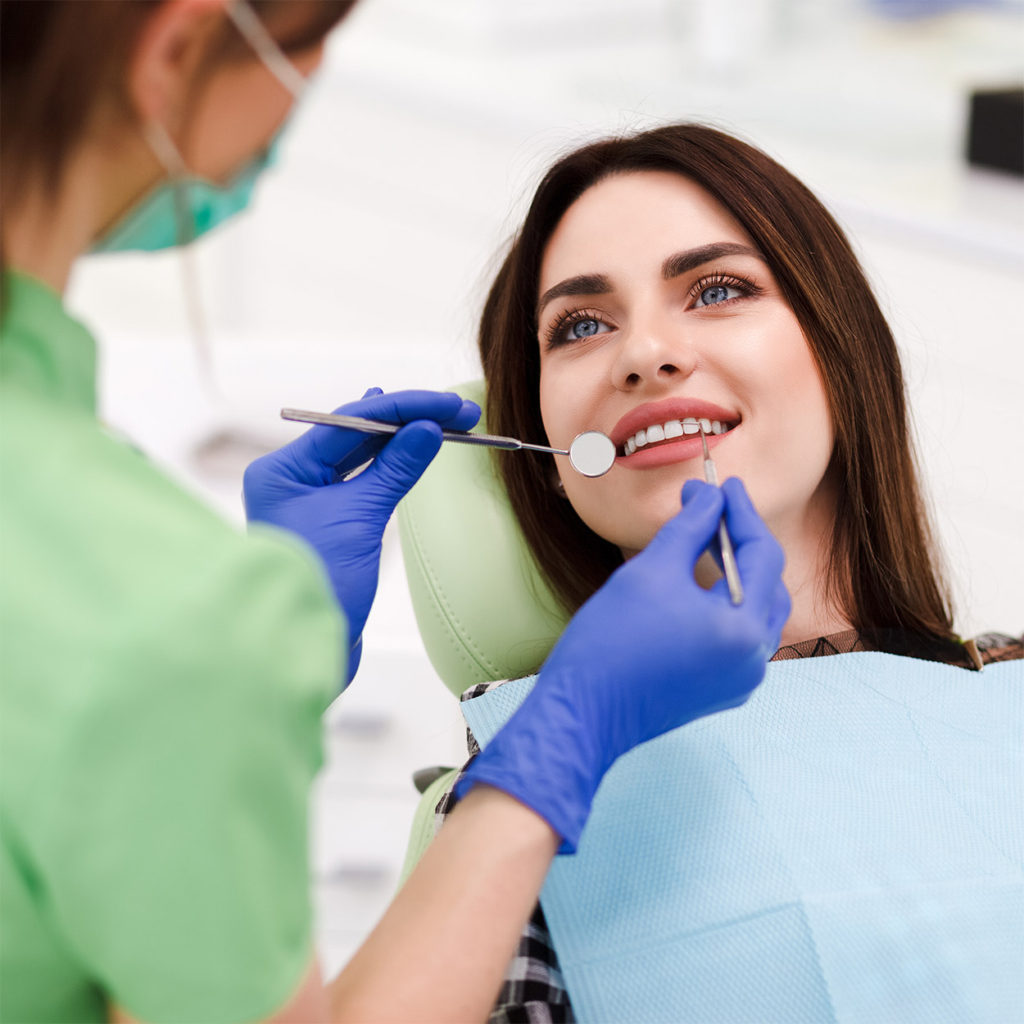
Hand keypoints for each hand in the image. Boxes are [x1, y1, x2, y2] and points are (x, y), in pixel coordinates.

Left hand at [244, 388, 479, 683]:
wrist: (304, 651)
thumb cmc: (317, 586)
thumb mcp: (359, 519)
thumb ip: (394, 469)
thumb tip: (428, 429)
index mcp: (282, 470)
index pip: (350, 421)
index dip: (404, 408)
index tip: (448, 406)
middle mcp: (291, 479)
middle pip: (357, 434)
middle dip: (410, 420)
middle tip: (460, 412)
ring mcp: (310, 502)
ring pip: (362, 456)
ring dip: (404, 439)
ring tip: (446, 420)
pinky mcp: (331, 526)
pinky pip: (365, 482)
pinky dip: (392, 465)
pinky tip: (408, 444)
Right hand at [458, 478, 789, 850]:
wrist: (582, 713)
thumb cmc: (611, 643)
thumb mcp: (651, 571)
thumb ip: (690, 527)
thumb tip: (709, 497)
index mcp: (745, 629)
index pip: (761, 554)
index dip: (740, 512)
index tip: (720, 485)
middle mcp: (754, 659)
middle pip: (765, 583)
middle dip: (740, 540)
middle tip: (711, 507)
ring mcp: (739, 680)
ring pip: (753, 610)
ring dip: (733, 571)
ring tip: (705, 540)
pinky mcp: (719, 691)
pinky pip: (735, 636)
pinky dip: (723, 603)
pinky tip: (698, 584)